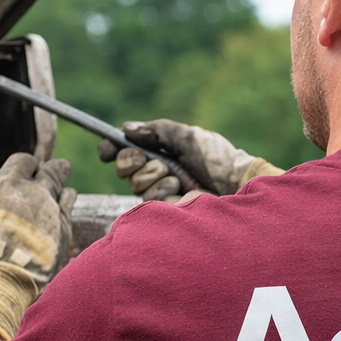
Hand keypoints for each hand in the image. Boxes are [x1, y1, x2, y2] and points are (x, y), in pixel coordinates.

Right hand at [97, 119, 282, 200]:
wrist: (237, 186)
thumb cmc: (217, 159)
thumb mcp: (187, 137)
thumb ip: (157, 131)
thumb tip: (127, 129)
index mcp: (162, 151)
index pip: (128, 149)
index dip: (112, 149)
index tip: (104, 150)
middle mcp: (158, 172)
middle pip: (124, 167)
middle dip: (131, 161)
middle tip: (146, 159)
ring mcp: (162, 192)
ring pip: (135, 183)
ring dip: (155, 176)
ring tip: (179, 178)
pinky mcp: (166, 211)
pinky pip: (149, 198)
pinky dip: (164, 190)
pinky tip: (182, 191)